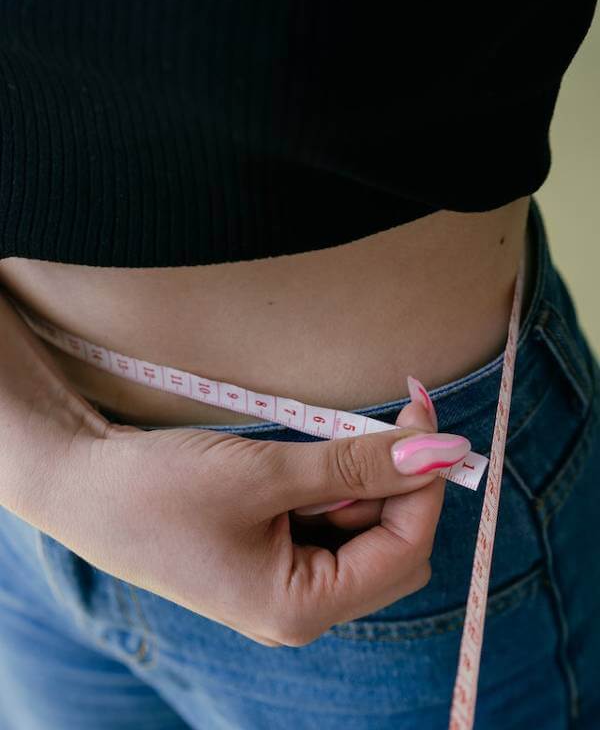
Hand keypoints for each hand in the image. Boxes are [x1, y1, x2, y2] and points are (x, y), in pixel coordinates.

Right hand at [35, 386, 466, 648]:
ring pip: (362, 530)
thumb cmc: (161, 490)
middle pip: (392, 547)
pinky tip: (310, 457)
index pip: (404, 550)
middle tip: (390, 421)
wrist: (84, 486)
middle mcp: (300, 606)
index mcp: (300, 608)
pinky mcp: (270, 553)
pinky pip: (328, 522)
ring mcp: (284, 580)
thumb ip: (357, 463)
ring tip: (324, 441)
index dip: (425, 484)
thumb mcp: (266, 472)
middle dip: (397, 483)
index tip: (428, 421)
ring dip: (363, 479)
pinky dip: (335, 484)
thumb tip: (436, 451)